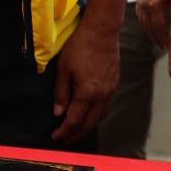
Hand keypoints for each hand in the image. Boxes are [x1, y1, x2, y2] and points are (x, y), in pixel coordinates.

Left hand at [50, 19, 118, 142]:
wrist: (102, 31)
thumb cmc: (79, 47)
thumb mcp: (63, 69)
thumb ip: (61, 93)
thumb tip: (58, 112)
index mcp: (87, 93)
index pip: (75, 120)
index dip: (65, 131)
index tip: (56, 137)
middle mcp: (102, 96)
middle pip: (90, 123)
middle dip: (77, 134)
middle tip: (66, 139)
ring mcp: (111, 90)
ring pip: (100, 116)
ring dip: (88, 126)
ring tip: (77, 130)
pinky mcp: (115, 84)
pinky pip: (106, 107)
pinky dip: (97, 115)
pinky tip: (90, 114)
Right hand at [135, 0, 170, 49]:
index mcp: (154, 6)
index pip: (159, 27)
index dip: (164, 37)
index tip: (168, 45)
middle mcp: (144, 7)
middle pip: (150, 29)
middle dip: (157, 39)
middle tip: (163, 47)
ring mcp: (140, 5)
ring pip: (144, 25)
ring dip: (150, 34)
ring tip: (157, 42)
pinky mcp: (138, 2)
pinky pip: (140, 18)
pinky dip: (145, 26)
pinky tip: (150, 30)